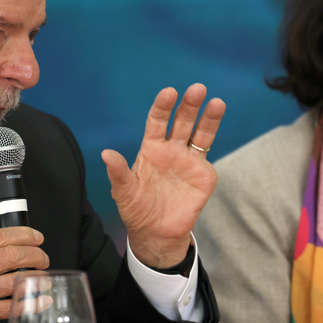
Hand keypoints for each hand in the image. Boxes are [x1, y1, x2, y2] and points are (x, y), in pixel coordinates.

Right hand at [0, 226, 48, 322]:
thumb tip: (4, 247)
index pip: (0, 236)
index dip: (24, 234)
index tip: (36, 237)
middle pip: (13, 254)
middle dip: (35, 255)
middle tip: (43, 258)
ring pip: (16, 279)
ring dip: (37, 277)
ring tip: (43, 277)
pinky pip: (13, 306)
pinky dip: (31, 302)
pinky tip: (40, 300)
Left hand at [101, 83, 224, 268]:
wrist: (157, 233)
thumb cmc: (137, 210)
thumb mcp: (124, 192)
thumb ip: (118, 173)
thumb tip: (105, 153)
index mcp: (151, 148)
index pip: (157, 121)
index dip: (162, 107)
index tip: (168, 93)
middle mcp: (171, 149)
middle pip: (182, 121)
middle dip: (189, 105)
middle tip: (197, 89)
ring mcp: (188, 160)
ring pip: (200, 132)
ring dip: (208, 117)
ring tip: (217, 102)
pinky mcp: (203, 173)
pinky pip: (207, 153)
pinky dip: (212, 136)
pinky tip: (214, 123)